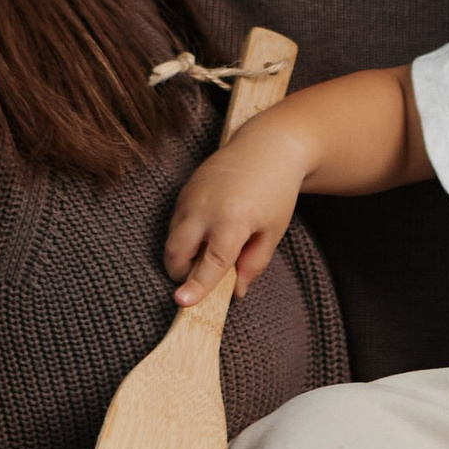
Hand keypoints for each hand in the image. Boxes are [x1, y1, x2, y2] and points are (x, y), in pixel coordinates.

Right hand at [165, 131, 302, 303]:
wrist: (267, 147)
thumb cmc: (276, 191)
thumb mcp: (273, 231)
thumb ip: (254, 263)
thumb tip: (236, 292)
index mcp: (233, 221)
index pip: (209, 263)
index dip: (196, 286)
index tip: (181, 302)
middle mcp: (205, 208)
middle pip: (176, 252)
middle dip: (181, 271)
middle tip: (203, 273)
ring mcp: (191, 197)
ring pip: (172, 237)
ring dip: (183, 252)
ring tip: (212, 246)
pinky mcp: (184, 189)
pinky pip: (175, 221)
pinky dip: (185, 234)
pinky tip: (208, 228)